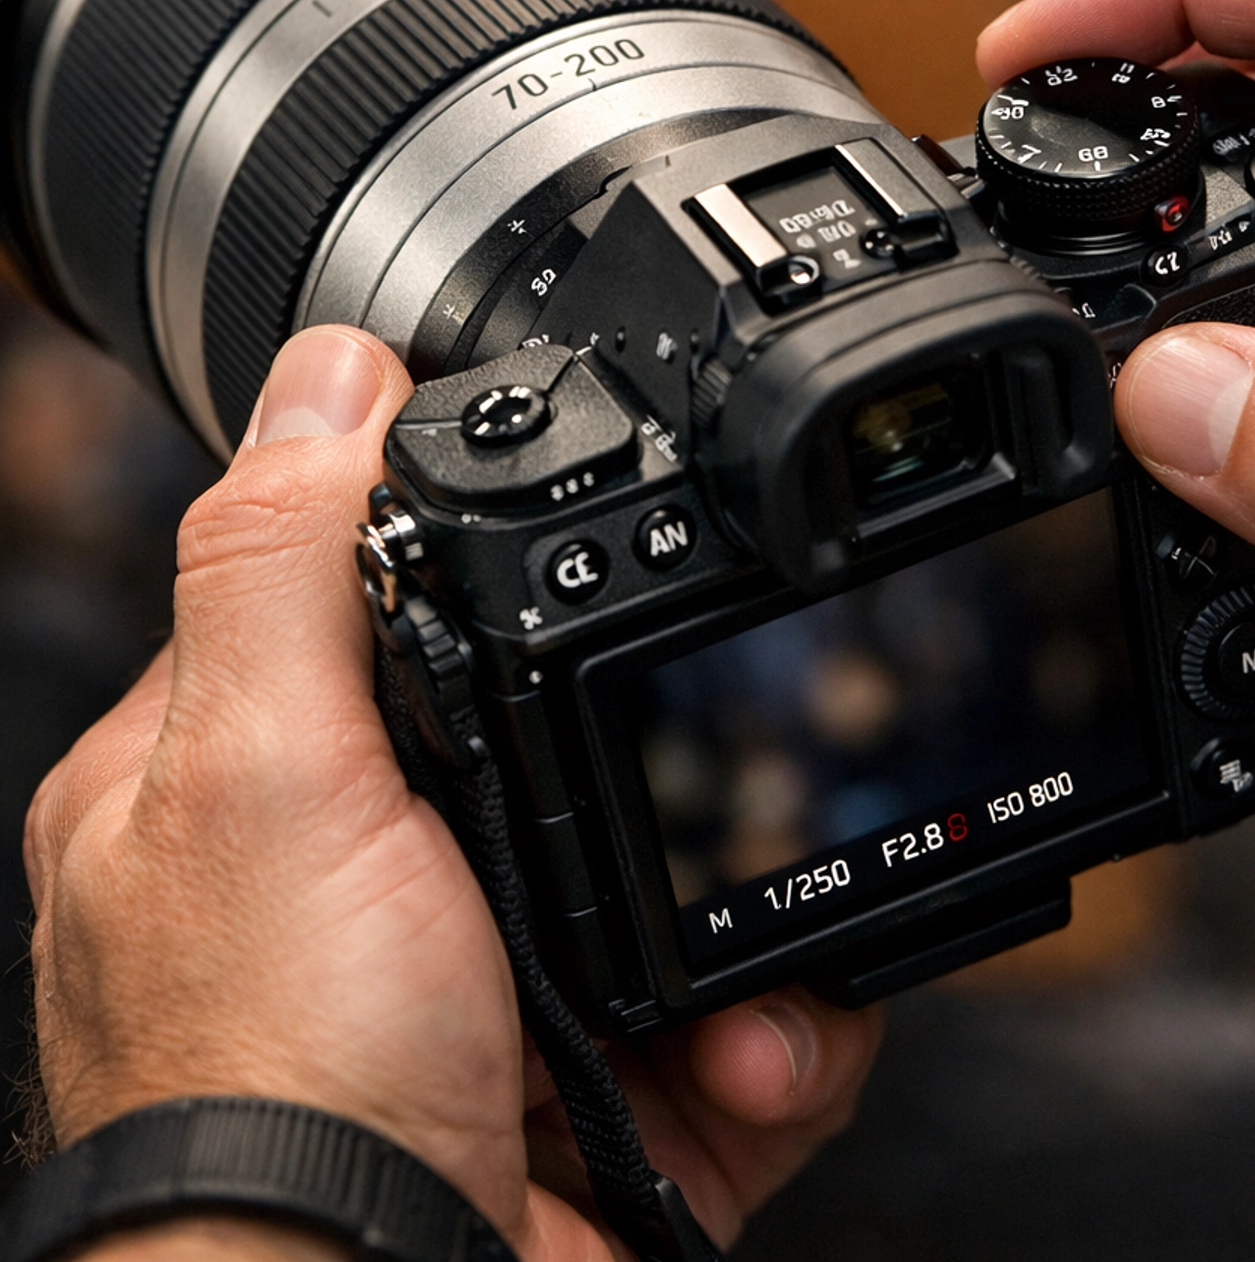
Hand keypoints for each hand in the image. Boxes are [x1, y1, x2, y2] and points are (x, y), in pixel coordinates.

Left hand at [24, 326, 880, 1261]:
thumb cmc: (265, 1101)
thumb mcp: (261, 778)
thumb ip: (288, 564)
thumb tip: (331, 368)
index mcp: (248, 797)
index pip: (374, 616)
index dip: (486, 578)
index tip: (594, 560)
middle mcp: (362, 899)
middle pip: (567, 748)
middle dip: (669, 767)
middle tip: (726, 768)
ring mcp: (486, 1009)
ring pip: (677, 885)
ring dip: (752, 917)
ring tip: (752, 970)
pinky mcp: (598, 1115)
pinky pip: (737, 1028)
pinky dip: (778, 1042)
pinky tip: (750, 1059)